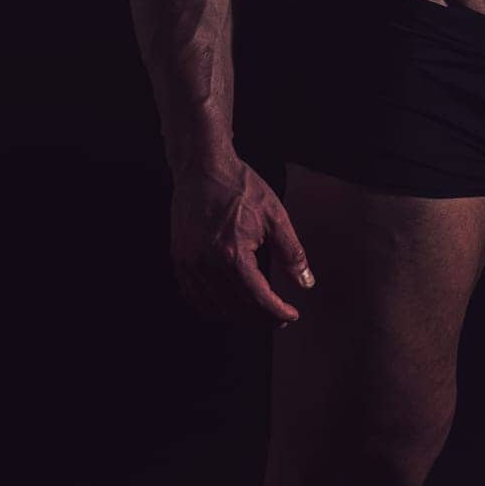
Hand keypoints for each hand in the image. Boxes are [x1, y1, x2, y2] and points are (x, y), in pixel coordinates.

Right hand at [170, 156, 314, 325]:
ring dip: (237, 316)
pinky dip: (212, 307)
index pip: (257, 299)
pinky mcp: (179, 260)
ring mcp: (189, 264)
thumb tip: (305, 282)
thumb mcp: (275, 216)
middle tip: (278, 317)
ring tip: (257, 312)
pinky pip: (194, 296)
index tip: (290, 316)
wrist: (203, 167)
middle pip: (236, 308)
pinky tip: (228, 303)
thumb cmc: (239, 186)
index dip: (277, 313)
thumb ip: (291, 253)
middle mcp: (206, 264)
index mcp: (232, 254)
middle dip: (261, 318)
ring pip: (214, 308)